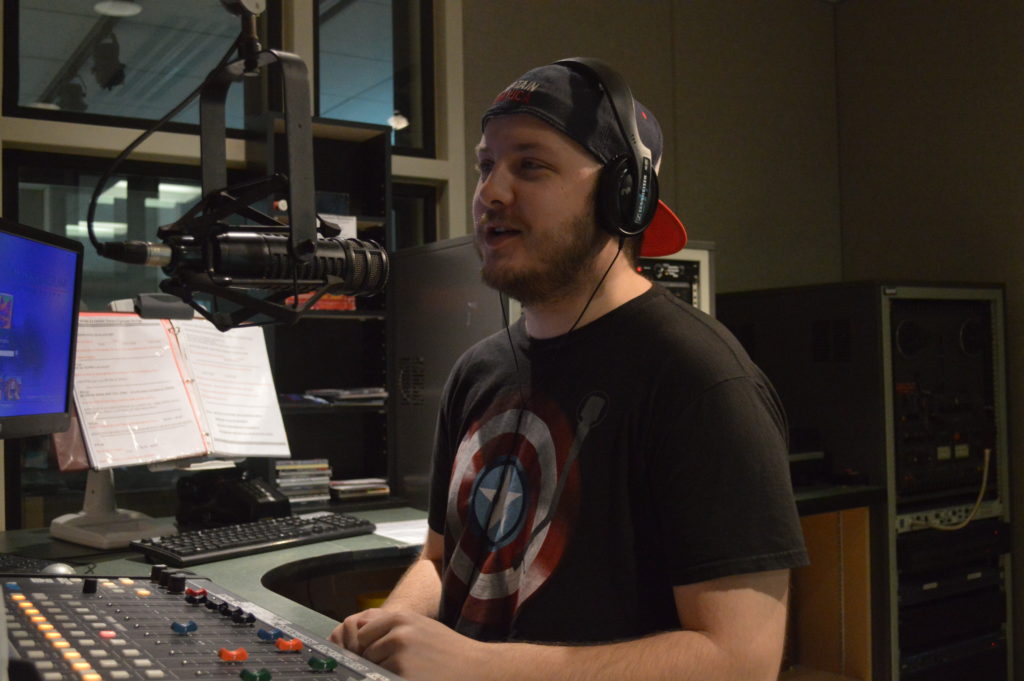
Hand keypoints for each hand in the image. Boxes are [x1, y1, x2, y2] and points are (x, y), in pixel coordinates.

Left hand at [331, 608, 487, 680]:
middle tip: (406, 664)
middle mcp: (398, 632)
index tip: (386, 651)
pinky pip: (383, 678)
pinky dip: (395, 679)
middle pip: (366, 651)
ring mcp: (400, 654)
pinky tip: (415, 677)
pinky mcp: (402, 674)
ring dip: (386, 673)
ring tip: (413, 671)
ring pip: (374, 668)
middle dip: (378, 661)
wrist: (474, 667)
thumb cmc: (446, 649)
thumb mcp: (420, 626)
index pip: (363, 631)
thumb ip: (391, 624)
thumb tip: (358, 624)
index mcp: (401, 617)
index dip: (371, 644)